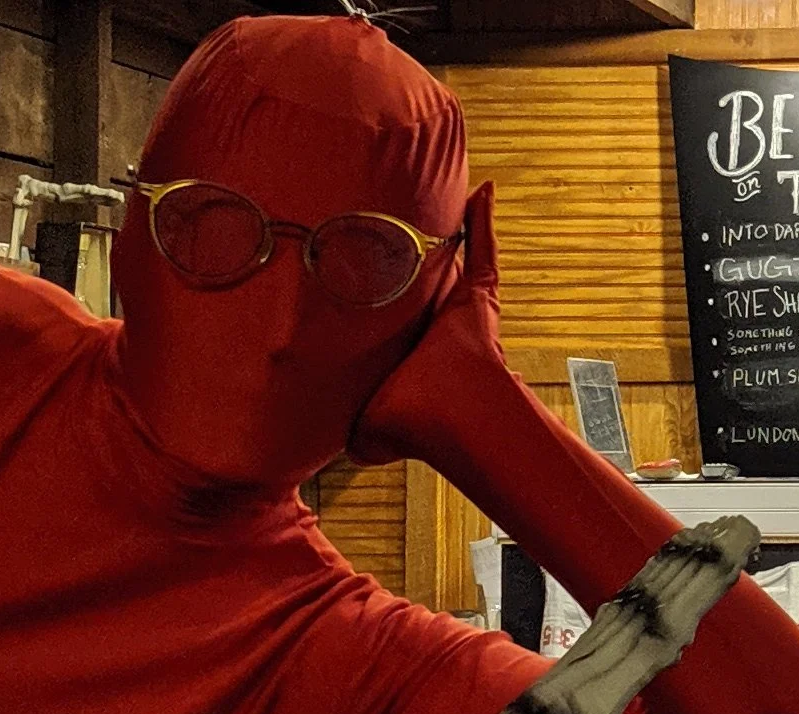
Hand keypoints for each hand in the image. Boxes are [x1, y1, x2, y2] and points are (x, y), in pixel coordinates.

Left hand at [350, 182, 506, 464]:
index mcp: (412, 353)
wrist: (449, 417)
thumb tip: (314, 441)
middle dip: (419, 255)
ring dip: (452, 228)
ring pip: (453, 258)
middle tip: (406, 220)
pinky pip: (481, 248)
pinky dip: (484, 218)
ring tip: (444, 193)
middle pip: (425, 280)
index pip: (396, 318)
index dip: (385, 301)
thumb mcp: (363, 430)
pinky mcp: (478, 296)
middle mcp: (439, 326)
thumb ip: (342, 427)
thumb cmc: (413, 428)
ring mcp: (461, 309)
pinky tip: (484, 188)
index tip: (370, 282)